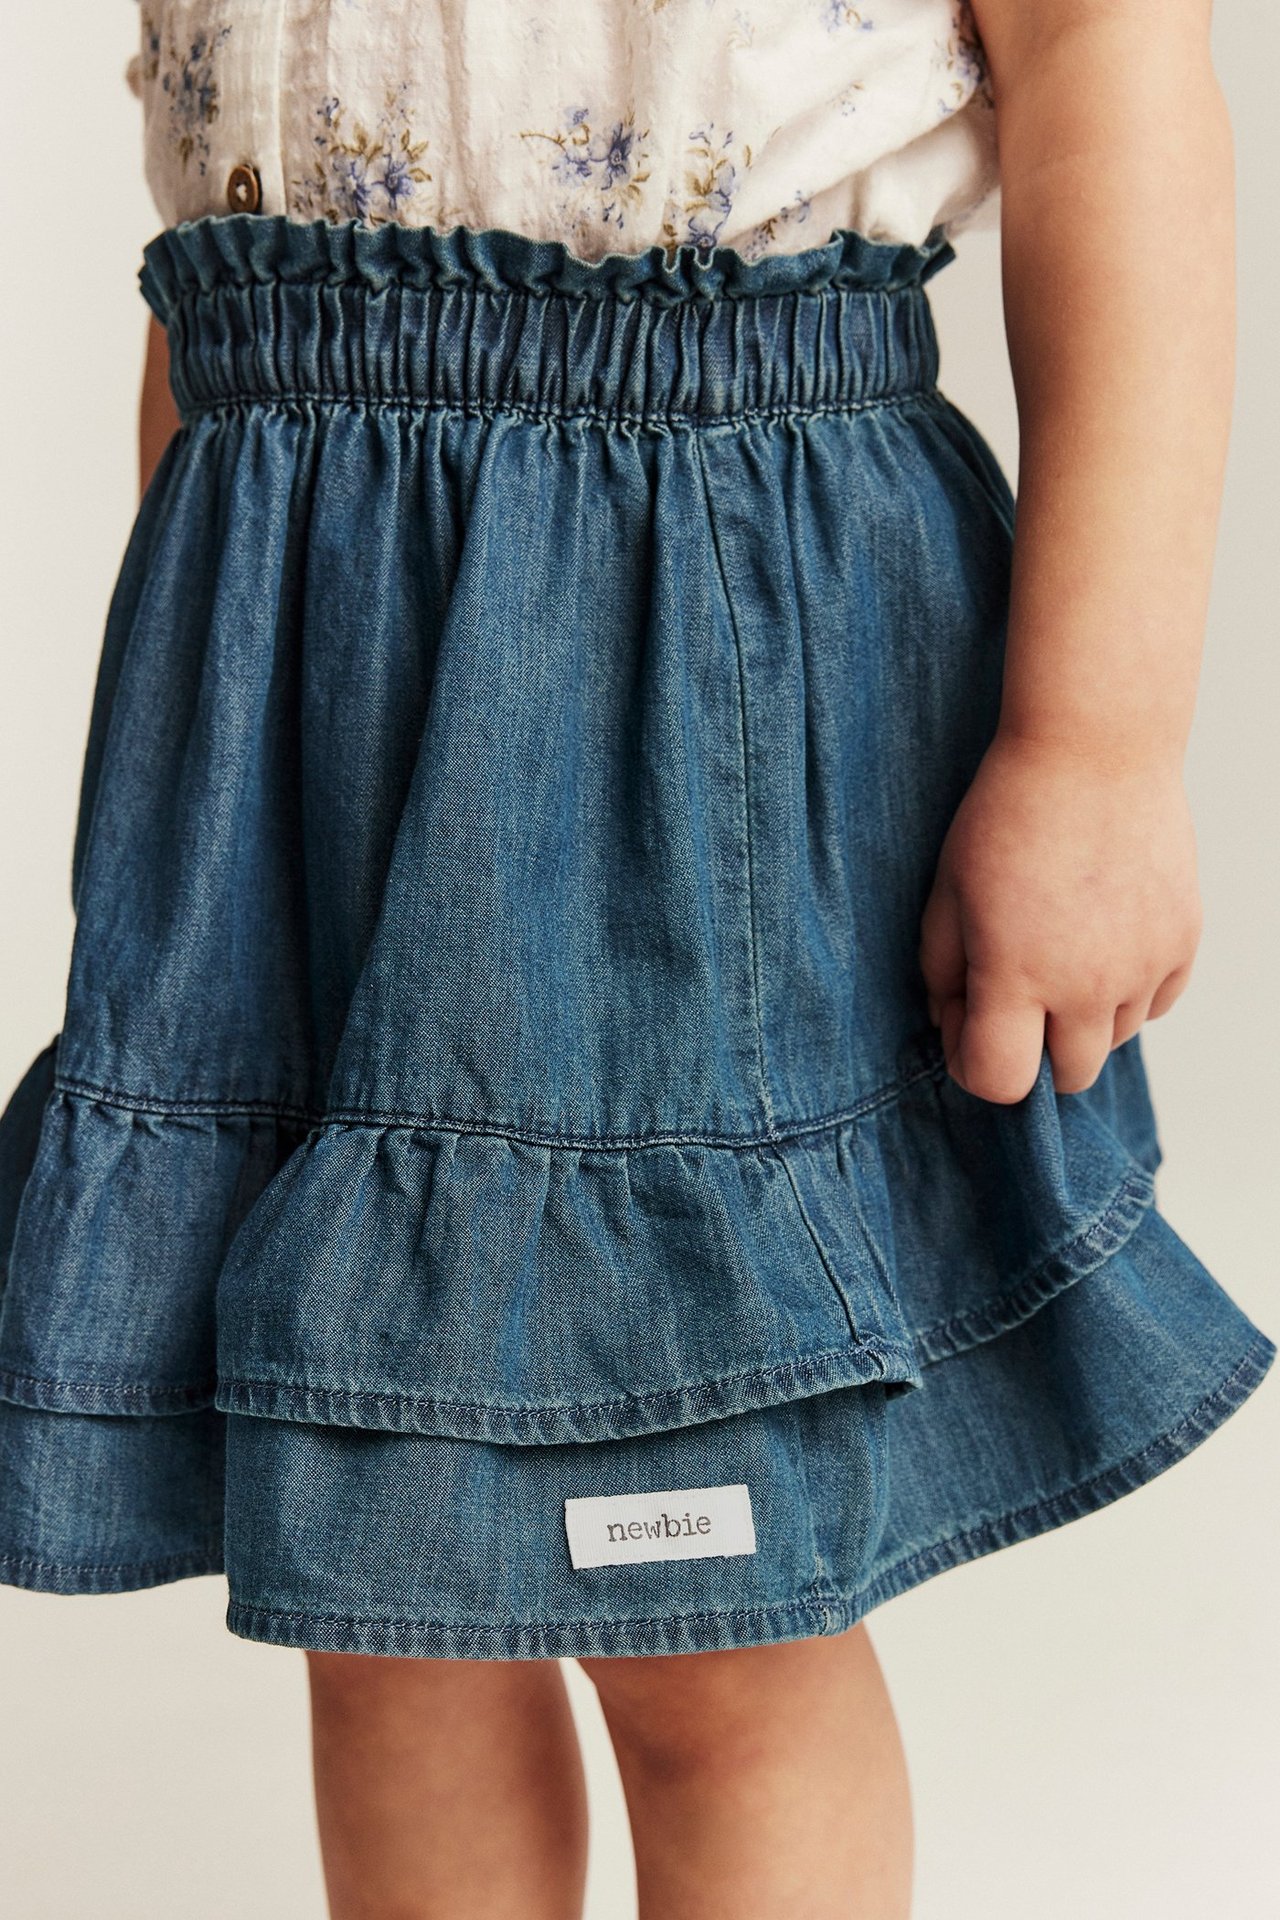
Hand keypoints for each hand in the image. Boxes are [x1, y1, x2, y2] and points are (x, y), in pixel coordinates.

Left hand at [917, 729, 1201, 1102]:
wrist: (1095, 751)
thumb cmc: (1009, 815)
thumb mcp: (946, 891)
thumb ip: (941, 971)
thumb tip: (953, 1022)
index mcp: (1016, 975)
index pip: (998, 1082)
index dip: (970, 1064)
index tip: (964, 1021)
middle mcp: (1086, 985)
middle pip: (1065, 1078)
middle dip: (1030, 1053)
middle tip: (1013, 995)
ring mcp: (1142, 967)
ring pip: (1112, 1042)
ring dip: (1079, 1020)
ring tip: (1058, 953)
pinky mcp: (1182, 942)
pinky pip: (1154, 1005)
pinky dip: (1126, 993)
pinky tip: (1100, 941)